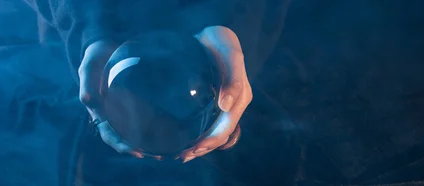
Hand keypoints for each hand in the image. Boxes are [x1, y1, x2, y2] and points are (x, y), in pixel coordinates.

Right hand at [78, 40, 161, 159]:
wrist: (105, 44)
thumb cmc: (95, 57)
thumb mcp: (88, 67)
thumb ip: (87, 83)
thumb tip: (86, 100)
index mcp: (99, 110)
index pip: (108, 134)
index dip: (120, 145)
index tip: (135, 151)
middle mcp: (111, 113)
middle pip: (124, 138)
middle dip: (140, 149)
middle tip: (158, 156)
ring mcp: (123, 107)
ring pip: (135, 131)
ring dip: (149, 143)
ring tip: (165, 152)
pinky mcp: (135, 100)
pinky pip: (145, 116)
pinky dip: (155, 126)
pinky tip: (170, 131)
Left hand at [178, 26, 252, 162]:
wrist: (215, 34)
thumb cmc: (223, 43)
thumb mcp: (230, 54)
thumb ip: (233, 78)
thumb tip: (225, 105)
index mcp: (241, 98)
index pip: (226, 128)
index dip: (210, 142)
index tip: (193, 149)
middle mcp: (233, 104)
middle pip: (220, 134)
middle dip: (203, 148)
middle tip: (182, 156)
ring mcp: (224, 103)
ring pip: (214, 131)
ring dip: (200, 145)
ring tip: (182, 155)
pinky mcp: (213, 100)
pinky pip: (208, 122)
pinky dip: (198, 134)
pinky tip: (185, 139)